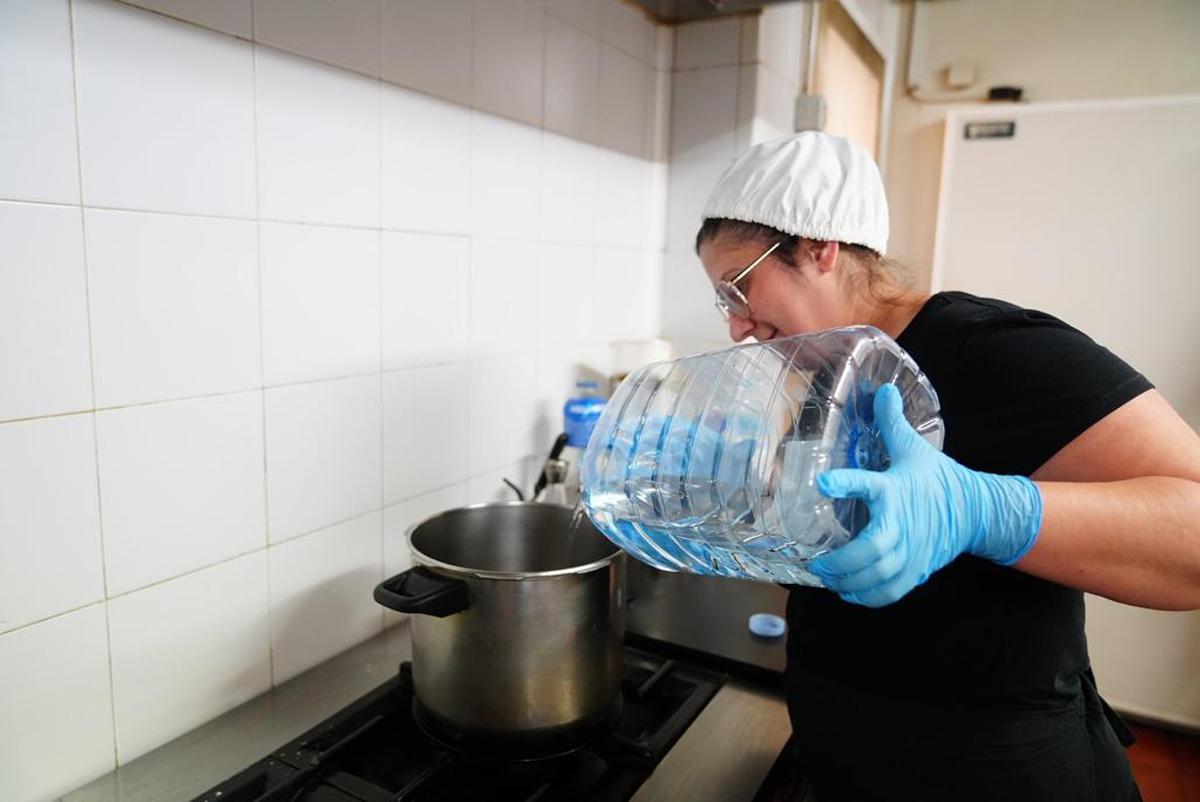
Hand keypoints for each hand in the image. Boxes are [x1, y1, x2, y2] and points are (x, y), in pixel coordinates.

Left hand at [807, 384, 1042, 606]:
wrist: (975, 511)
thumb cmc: (937, 479)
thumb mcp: (914, 449)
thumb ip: (892, 423)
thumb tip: (883, 390)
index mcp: (895, 491)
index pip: (868, 484)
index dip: (846, 482)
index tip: (823, 482)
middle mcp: (902, 525)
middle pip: (873, 550)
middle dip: (843, 561)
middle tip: (818, 561)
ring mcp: (912, 552)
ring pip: (880, 576)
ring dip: (850, 582)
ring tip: (828, 578)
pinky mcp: (917, 570)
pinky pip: (891, 592)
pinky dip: (868, 597)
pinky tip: (847, 593)